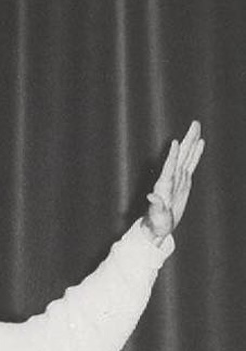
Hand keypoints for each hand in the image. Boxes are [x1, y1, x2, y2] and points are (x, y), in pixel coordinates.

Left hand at [142, 120, 204, 240]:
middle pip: (181, 155)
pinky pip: (191, 163)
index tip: (175, 143)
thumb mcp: (157, 215)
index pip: (169, 167)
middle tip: (194, 124)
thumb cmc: (156, 222)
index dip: (172, 155)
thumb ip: (156, 204)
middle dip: (188, 140)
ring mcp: (178, 177)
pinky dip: (196, 153)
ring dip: (192, 141)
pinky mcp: (184, 180)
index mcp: (164, 185)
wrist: (159, 225)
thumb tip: (151, 196)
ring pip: (186, 156)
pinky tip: (200, 143)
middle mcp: (171, 177)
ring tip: (197, 127)